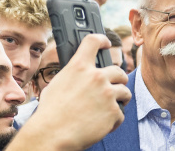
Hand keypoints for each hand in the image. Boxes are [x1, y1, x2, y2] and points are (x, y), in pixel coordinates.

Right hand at [7, 34, 130, 150]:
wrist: (53, 133)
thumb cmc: (50, 112)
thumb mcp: (57, 84)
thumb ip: (73, 75)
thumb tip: (79, 76)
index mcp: (79, 66)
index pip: (93, 41)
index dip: (102, 39)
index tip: (106, 43)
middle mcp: (96, 77)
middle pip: (118, 70)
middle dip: (117, 79)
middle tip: (113, 86)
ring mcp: (107, 93)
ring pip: (124, 91)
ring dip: (120, 98)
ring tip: (110, 106)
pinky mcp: (113, 111)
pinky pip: (121, 112)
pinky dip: (114, 119)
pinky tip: (103, 123)